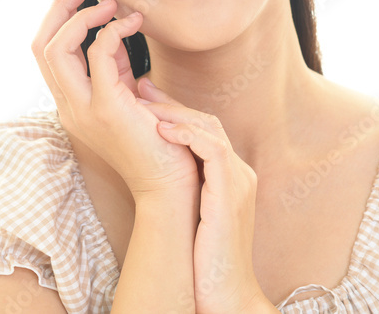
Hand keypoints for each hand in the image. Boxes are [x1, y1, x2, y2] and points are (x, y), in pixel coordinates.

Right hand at [31, 0, 199, 200]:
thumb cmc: (159, 141)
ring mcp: (83, 110)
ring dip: (80, 16)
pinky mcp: (107, 109)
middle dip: (58, 7)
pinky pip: (98, 55)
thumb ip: (115, 67)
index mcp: (71, 103)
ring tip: (108, 2)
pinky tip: (133, 23)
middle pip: (40, 46)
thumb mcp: (131, 95)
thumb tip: (111, 30)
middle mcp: (68, 107)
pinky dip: (113, 31)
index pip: (46, 52)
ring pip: (56, 49)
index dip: (54, 15)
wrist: (172, 183)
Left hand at [137, 79, 273, 313]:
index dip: (174, 112)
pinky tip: (162, 130)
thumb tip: (155, 177)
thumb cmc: (205, 266)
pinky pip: (213, 150)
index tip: (144, 98)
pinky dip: (188, 135)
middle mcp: (238, 174)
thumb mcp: (193, 220)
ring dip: (175, 113)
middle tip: (140, 86)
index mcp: (230, 178)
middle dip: (171, 103)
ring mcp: (238, 183)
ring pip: (209, 129)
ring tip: (143, 103)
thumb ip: (183, 194)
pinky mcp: (230, 195)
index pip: (204, 131)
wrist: (227, 298)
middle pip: (207, 122)